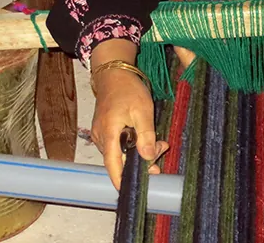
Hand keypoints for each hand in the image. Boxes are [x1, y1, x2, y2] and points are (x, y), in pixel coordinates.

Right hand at [91, 68, 168, 188]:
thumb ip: (146, 135)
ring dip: (140, 151)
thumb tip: (148, 157)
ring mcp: (101, 135)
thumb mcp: (143, 110)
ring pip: (122, 152)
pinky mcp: (105, 131)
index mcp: (108, 133)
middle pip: (121, 160)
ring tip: (159, 142)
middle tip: (162, 149)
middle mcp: (101, 137)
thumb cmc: (128, 89)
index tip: (132, 190)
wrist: (114, 74)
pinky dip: (134, 144)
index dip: (122, 180)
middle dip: (142, 160)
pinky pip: (120, 145)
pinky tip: (147, 136)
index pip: (113, 165)